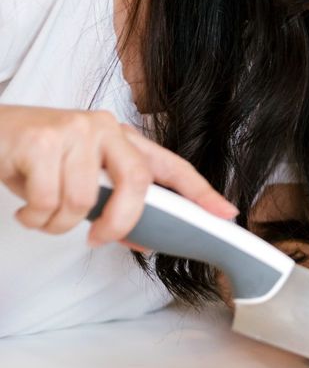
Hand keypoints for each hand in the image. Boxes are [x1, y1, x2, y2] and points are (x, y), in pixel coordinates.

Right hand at [0, 106, 236, 246]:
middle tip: (99, 238)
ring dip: (57, 223)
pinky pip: (47, 201)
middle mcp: (103, 128)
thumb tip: (145, 239)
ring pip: (83, 202)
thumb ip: (112, 203)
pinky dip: (34, 217)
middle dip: (122, 221)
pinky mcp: (41, 141)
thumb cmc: (32, 159)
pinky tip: (23, 207)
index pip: (170, 167)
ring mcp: (74, 131)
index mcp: (120, 138)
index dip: (200, 192)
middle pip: (137, 184)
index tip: (226, 214)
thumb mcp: (77, 179)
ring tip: (40, 212)